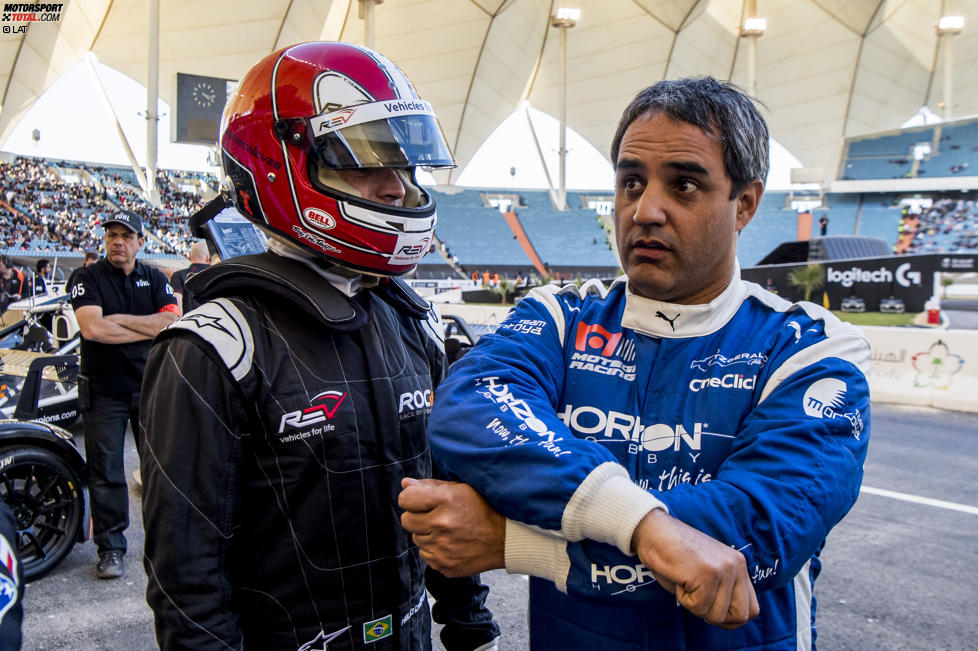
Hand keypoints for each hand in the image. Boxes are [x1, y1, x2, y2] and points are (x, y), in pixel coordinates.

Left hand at [399, 478, 504, 576]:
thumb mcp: (460, 489)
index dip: (411, 498)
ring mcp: (442, 548)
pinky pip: (425, 555)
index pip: (405, 499)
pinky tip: (450, 543)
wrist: (505, 539)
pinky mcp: (444, 565)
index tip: (420, 500)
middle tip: (435, 515)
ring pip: (416, 539)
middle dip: (417, 516)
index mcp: (445, 500)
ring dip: (426, 533)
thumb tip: (405, 483)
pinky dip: (434, 549)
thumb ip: (430, 485)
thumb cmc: (483, 509)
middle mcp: (441, 524)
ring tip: (447, 529)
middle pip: (406, 520)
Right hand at [631, 509, 758, 628]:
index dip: (730, 618)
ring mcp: (723, 569)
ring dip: (695, 606)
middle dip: (715, 616)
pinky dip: (684, 599)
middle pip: (740, 616)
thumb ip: (722, 593)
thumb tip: (726, 621)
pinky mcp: (707, 573)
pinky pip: (698, 606)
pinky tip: (680, 579)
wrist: (653, 531)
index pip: (751, 609)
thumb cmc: (675, 555)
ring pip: (716, 614)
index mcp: (739, 565)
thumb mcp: (707, 574)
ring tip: (686, 582)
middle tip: (696, 599)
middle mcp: (736, 566)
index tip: (710, 610)